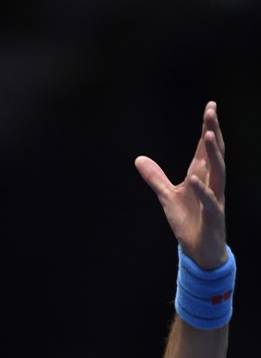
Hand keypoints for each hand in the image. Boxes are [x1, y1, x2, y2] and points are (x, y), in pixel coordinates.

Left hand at [135, 100, 226, 269]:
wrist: (200, 251)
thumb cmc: (189, 222)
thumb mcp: (167, 197)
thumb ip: (156, 178)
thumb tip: (138, 159)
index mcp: (201, 177)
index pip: (206, 149)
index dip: (207, 128)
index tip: (210, 106)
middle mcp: (211, 184)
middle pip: (215, 154)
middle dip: (213, 132)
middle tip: (211, 112)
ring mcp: (215, 199)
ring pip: (218, 173)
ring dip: (213, 154)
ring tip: (208, 135)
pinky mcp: (213, 216)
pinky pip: (209, 201)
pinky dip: (201, 190)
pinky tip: (193, 179)